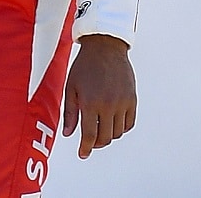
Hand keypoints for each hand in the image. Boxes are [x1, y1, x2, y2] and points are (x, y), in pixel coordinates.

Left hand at [61, 34, 136, 157]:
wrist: (105, 47)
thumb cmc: (85, 65)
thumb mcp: (71, 87)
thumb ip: (70, 112)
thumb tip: (68, 133)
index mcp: (90, 102)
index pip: (89, 135)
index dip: (85, 148)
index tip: (82, 153)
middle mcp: (108, 105)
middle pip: (105, 137)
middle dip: (96, 143)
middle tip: (90, 141)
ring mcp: (122, 102)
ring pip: (117, 132)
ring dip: (108, 135)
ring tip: (100, 128)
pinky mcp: (132, 99)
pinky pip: (129, 123)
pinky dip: (121, 128)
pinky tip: (112, 122)